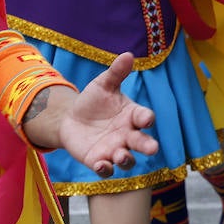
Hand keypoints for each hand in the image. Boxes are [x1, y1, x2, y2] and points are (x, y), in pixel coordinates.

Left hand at [53, 53, 158, 176]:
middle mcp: (128, 135)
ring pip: (127, 159)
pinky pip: (106, 169)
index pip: (144, 117)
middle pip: (142, 143)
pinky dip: (105, 168)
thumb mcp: (102, 85)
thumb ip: (116, 73)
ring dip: (126, 159)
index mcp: (132, 116)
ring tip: (122, 156)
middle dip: (147, 146)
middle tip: (153, 148)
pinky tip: (101, 164)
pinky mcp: (98, 160)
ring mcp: (115, 150)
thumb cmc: (93, 101)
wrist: (70, 118)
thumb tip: (128, 54)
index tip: (146, 118)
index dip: (147, 118)